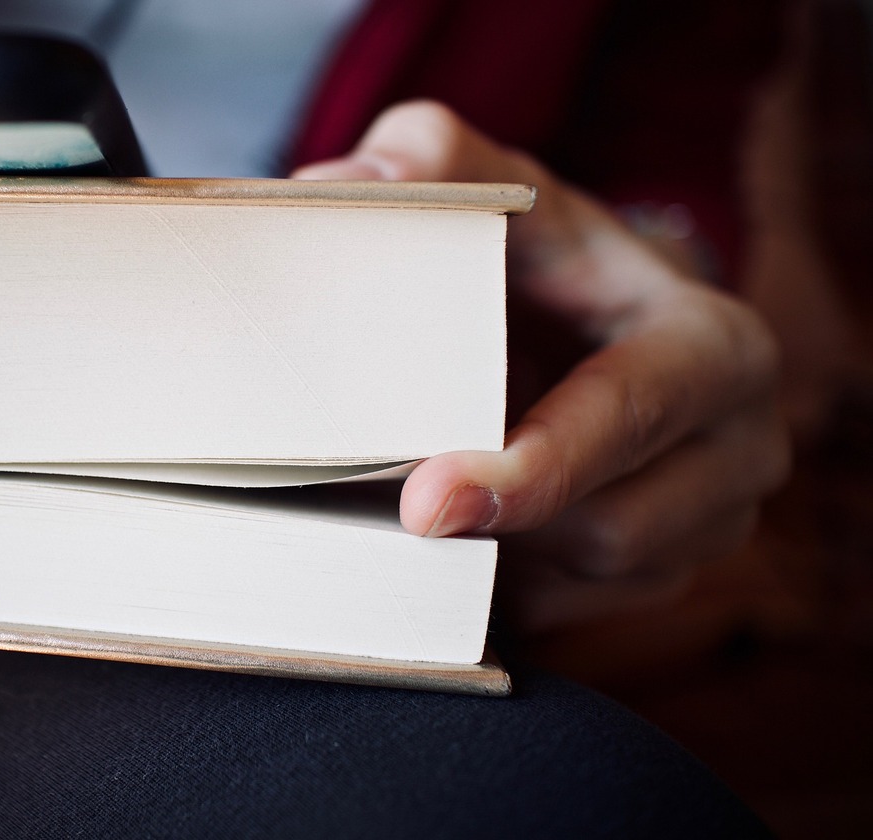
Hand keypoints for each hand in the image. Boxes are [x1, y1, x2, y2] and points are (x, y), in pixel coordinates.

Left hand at [294, 101, 790, 632]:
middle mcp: (736, 449)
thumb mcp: (501, 189)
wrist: (586, 324)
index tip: (430, 500)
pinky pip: (566, 615)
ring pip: (583, 586)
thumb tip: (341, 185)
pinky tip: (458, 534)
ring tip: (422, 501)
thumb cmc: (541, 256)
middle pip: (614, 531)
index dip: (535, 468)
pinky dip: (502, 585)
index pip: (630, 419)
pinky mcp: (658, 578)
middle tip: (395, 516)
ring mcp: (705, 527)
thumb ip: (434, 161)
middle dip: (503, 528)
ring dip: (496, 555)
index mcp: (712, 347)